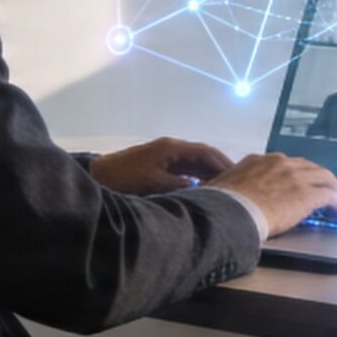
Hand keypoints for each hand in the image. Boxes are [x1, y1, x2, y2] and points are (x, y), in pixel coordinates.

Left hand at [88, 138, 233, 195]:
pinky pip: (184, 169)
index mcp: (171, 148)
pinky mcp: (160, 166)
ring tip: (225, 187)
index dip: (221, 161)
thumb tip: (201, 188)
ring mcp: (165, 156)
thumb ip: (178, 184)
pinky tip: (205, 188)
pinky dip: (197, 177)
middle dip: (219, 167)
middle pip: (201, 155)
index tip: (237, 173)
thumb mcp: (153, 183)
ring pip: (194, 163)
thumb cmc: (124, 177)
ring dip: (209, 172)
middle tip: (237, 181)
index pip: (204, 151)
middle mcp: (171, 149)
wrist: (99, 175)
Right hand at [206, 153, 336, 234]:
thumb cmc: (219, 205)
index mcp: (258, 162)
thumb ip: (232, 189)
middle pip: (308, 167)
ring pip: (324, 178)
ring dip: (333, 189)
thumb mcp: (223, 188)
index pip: (285, 164)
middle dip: (318, 178)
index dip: (296, 174)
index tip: (299, 183)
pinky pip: (330, 196)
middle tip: (324, 190)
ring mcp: (295, 177)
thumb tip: (224, 198)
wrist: (228, 213)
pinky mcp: (307, 195)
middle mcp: (279, 163)